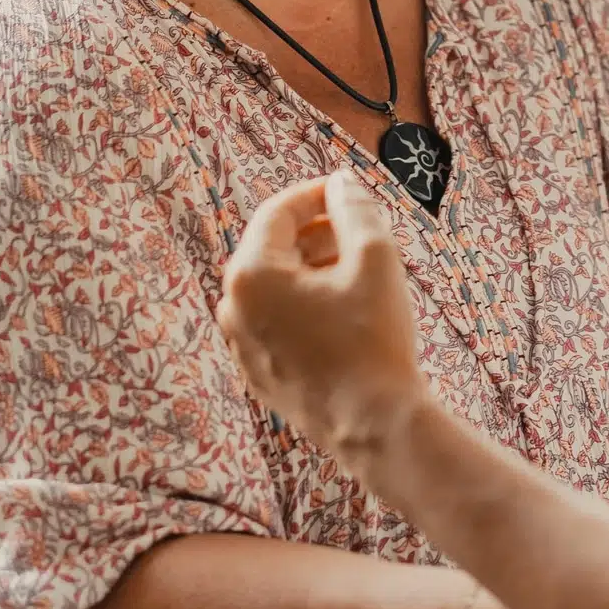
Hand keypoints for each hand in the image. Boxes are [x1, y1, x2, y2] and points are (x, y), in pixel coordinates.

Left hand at [219, 171, 426, 462]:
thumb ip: (355, 208)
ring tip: (356, 272)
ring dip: (309, 269)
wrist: (374, 425)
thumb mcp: (375, 257)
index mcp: (251, 275)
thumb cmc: (374, 339)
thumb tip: (342, 182)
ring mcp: (240, 346)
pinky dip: (303, 306)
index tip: (348, 192)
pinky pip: (273, 322)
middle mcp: (233, 309)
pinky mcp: (257, 374)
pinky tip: (343, 314)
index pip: (277, 212)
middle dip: (314, 233)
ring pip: (273, 287)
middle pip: (271, 249)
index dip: (315, 195)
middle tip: (357, 231)